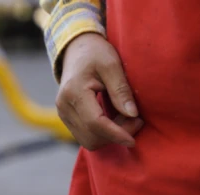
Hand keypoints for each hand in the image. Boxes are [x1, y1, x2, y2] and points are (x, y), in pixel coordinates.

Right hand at [56, 33, 143, 149]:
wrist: (76, 49)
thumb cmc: (96, 53)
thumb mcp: (112, 65)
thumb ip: (121, 90)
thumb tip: (132, 115)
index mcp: (74, 92)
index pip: (95, 123)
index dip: (116, 133)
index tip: (133, 139)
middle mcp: (64, 107)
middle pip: (91, 136)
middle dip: (115, 135)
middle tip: (136, 120)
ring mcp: (63, 114)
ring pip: (88, 140)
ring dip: (110, 135)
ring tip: (126, 118)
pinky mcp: (67, 118)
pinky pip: (86, 135)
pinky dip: (103, 133)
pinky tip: (115, 119)